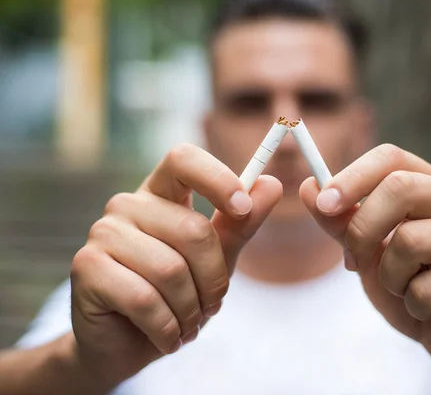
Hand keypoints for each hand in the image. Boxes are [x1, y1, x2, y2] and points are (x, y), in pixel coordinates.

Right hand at [70, 144, 281, 385]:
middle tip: (211, 305)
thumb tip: (271, 184)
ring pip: (170, 269)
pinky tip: (168, 336)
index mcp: (160, 193)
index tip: (244, 209)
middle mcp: (128, 205)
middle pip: (192, 230)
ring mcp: (103, 233)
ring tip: (188, 323)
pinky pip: (144, 299)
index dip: (217, 179)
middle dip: (213, 280)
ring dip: (191, 309)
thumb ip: (240, 224)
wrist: (126, 343)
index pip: (184, 159)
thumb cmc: (175, 294)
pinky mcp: (87, 267)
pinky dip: (167, 327)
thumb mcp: (216, 259)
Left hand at [300, 144, 430, 388]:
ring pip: (410, 241)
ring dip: (390, 276)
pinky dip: (412, 304)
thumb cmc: (408, 283)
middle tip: (355, 261)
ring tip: (404, 288)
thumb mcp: (366, 251)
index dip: (353, 176)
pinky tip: (428, 307)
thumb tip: (308, 187)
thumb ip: (340, 221)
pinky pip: (426, 287)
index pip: (391, 158)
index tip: (324, 204)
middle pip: (400, 189)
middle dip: (362, 229)